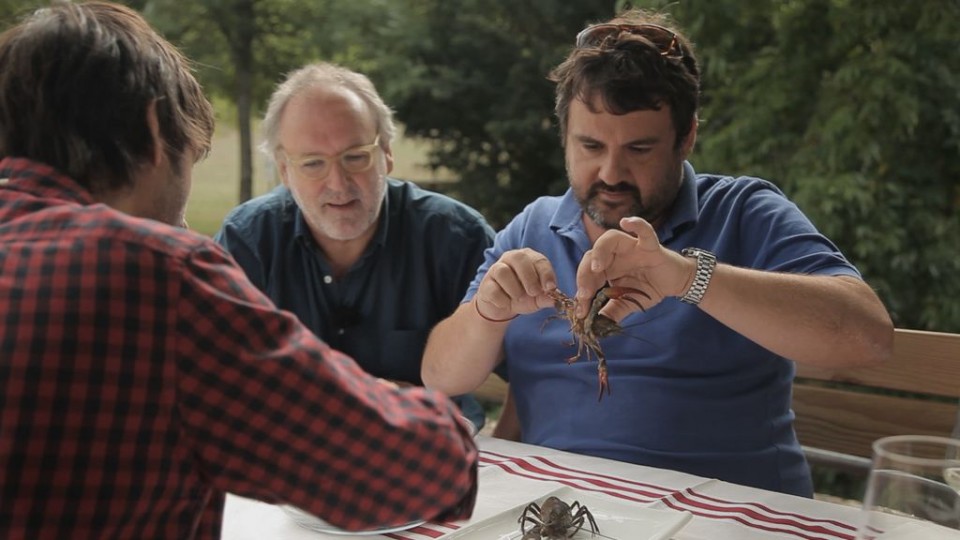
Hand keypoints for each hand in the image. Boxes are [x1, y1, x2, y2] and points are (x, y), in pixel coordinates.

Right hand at [474, 248, 557, 321]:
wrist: (502, 308)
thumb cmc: (522, 296)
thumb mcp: (537, 298)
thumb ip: (546, 298)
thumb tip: (555, 300)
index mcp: (528, 258)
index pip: (539, 260)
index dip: (546, 273)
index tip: (550, 288)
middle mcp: (510, 259)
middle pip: (519, 258)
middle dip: (529, 277)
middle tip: (534, 293)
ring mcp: (495, 270)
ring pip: (503, 271)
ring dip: (514, 288)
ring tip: (518, 298)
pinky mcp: (485, 284)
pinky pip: (493, 289)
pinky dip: (502, 299)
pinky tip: (506, 304)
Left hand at [574, 217, 692, 319]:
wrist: (676, 282)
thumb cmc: (649, 288)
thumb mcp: (627, 304)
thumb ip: (611, 312)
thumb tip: (594, 327)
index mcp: (606, 267)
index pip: (587, 273)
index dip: (582, 290)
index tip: (581, 310)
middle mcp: (615, 254)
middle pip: (591, 255)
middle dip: (584, 274)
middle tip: (585, 293)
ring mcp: (631, 247)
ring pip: (610, 238)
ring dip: (600, 251)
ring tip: (597, 268)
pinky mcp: (650, 245)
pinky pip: (644, 231)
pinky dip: (636, 224)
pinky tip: (626, 222)